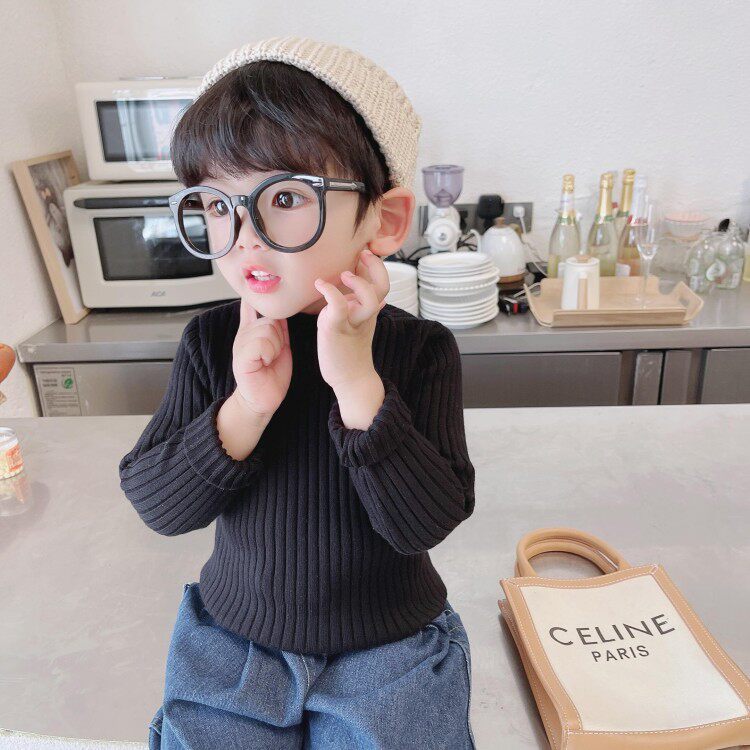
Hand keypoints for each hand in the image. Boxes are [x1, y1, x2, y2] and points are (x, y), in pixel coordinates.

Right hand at [232, 298, 291, 418]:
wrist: (263, 399)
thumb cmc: (272, 376)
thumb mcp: (278, 347)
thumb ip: (279, 329)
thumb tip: (280, 311)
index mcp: (251, 331)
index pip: (251, 306)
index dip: (254, 299)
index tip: (250, 290)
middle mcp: (244, 335)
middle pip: (270, 319)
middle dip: (279, 337)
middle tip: (273, 355)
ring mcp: (240, 345)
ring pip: (267, 329)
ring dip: (275, 347)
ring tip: (269, 360)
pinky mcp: (241, 356)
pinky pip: (261, 343)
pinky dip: (269, 353)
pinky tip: (265, 363)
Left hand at [313, 247, 388, 391]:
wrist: (351, 380)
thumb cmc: (350, 353)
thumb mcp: (361, 327)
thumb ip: (366, 310)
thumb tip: (379, 300)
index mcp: (370, 312)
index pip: (382, 284)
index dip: (377, 267)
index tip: (366, 254)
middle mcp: (365, 315)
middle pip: (382, 287)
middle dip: (376, 267)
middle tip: (364, 255)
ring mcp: (353, 322)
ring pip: (369, 298)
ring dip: (359, 282)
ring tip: (345, 274)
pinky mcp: (337, 330)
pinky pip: (339, 307)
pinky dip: (331, 291)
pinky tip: (320, 284)